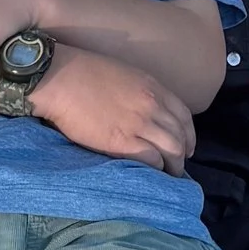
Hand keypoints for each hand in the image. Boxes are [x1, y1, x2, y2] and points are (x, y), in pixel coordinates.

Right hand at [32, 44, 196, 171]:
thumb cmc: (83, 72)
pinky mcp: (121, 142)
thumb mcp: (124, 74)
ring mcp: (139, 124)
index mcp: (153, 88)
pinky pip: (151, 160)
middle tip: (177, 168)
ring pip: (171, 151)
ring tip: (166, 177)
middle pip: (180, 136)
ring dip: (172, 167)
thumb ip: (140, 92)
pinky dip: (155, 170)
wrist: (60, 78)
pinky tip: (150, 176)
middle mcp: (152, 106)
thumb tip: (144, 111)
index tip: (186, 148)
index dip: (188, 135)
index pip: (184, 116)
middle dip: (182, 155)